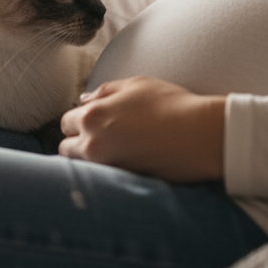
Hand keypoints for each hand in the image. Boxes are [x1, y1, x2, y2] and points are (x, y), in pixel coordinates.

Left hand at [59, 76, 225, 183]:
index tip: (92, 120)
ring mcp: (107, 167)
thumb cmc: (171, 104)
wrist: (201, 135)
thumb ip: (105, 91)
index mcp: (92, 116)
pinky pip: (101, 179)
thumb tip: (84, 100)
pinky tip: (123, 163)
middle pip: (66, 148)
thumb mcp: (136, 84)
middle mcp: (93, 144)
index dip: (78, 120)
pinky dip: (105, 173)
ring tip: (110, 153)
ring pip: (80, 167)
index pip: (66, 122)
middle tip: (100, 138)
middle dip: (77, 142)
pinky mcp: (122, 183)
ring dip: (87, 160)